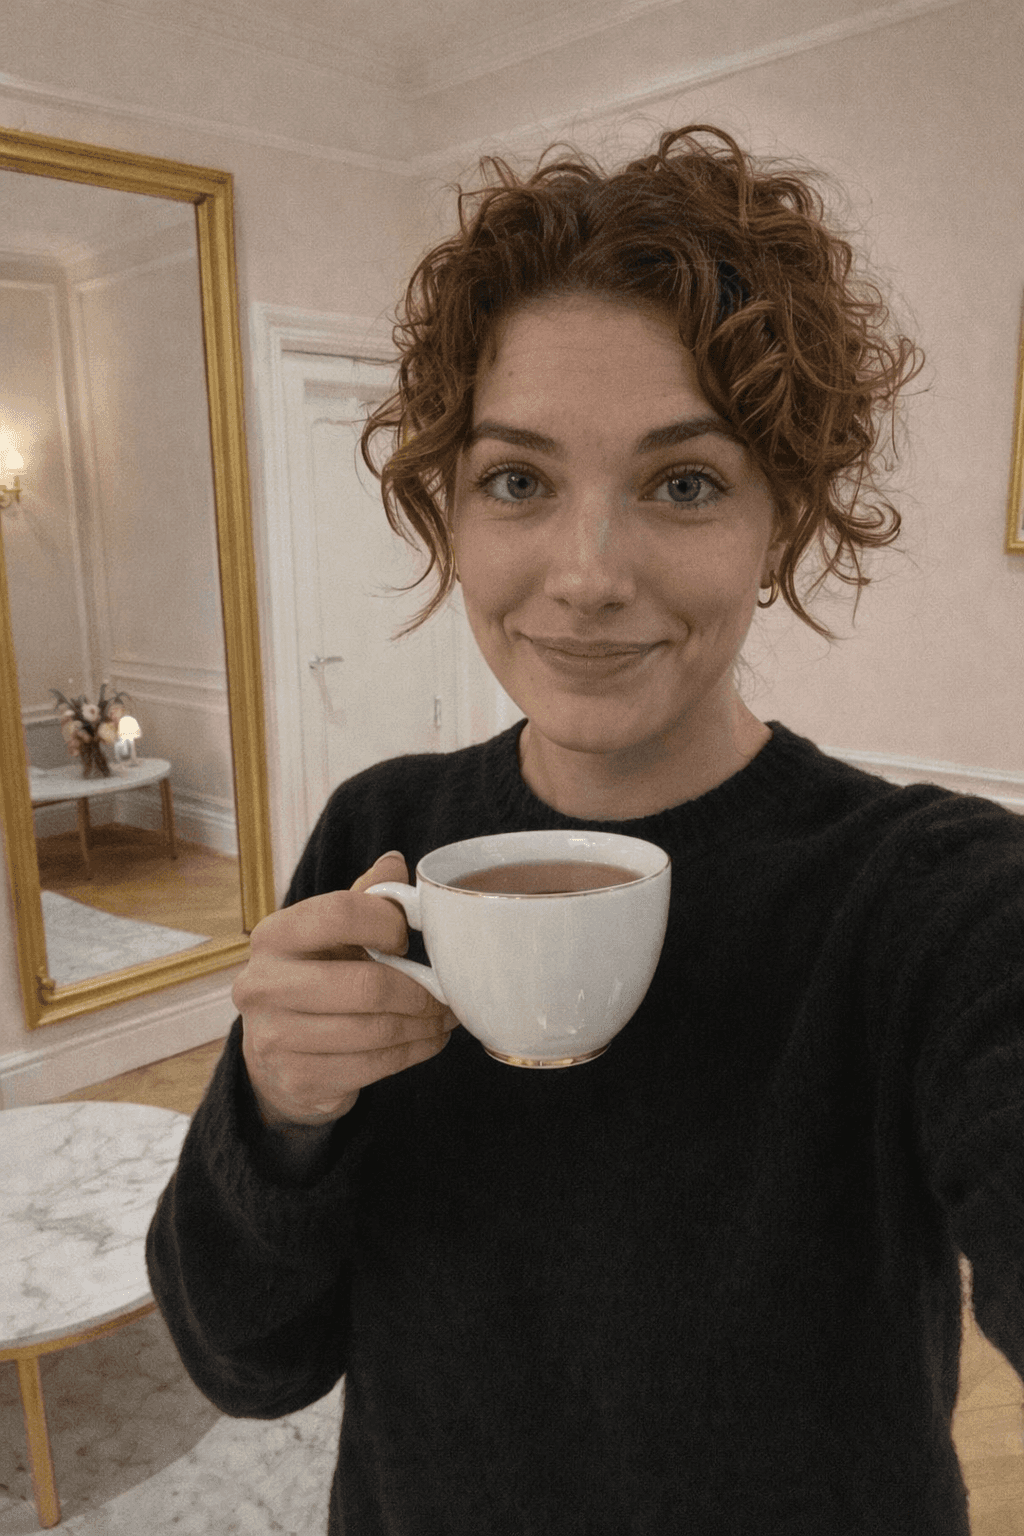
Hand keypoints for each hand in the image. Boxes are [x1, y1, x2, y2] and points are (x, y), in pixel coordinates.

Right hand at [234, 852, 454, 1126]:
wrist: (274, 1057)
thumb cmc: (315, 978)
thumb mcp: (331, 935)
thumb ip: (363, 898)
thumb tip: (395, 862)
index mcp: (274, 936)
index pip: (339, 913)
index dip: (386, 922)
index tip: (407, 937)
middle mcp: (263, 984)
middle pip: (366, 985)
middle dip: (419, 991)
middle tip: (445, 994)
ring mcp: (274, 1037)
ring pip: (375, 1031)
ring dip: (423, 1026)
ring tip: (443, 1017)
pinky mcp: (296, 1078)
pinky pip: (373, 1065)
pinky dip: (412, 1052)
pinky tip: (426, 1040)